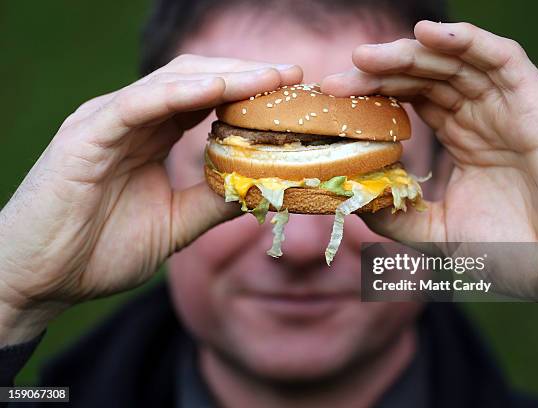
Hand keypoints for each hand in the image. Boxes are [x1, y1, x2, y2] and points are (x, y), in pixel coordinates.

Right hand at [0, 55, 301, 344]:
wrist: (40, 280)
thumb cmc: (99, 250)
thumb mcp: (175, 224)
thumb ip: (213, 200)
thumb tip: (261, 187)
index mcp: (150, 135)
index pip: (207, 99)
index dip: (250, 92)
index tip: (292, 94)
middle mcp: (131, 119)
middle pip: (197, 79)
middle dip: (247, 74)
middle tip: (292, 75)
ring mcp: (107, 122)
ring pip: (172, 81)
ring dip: (225, 76)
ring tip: (270, 77)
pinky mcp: (85, 136)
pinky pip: (136, 104)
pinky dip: (179, 93)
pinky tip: (219, 90)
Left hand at [322, 21, 537, 340]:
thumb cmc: (513, 255)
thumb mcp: (437, 235)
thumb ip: (396, 216)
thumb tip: (351, 198)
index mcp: (461, 140)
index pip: (410, 101)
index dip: (373, 94)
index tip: (334, 98)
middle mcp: (481, 117)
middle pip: (426, 77)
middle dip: (381, 71)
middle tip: (341, 76)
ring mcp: (507, 108)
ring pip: (455, 63)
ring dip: (411, 53)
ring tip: (368, 56)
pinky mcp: (536, 104)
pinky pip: (502, 59)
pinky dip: (467, 42)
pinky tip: (429, 35)